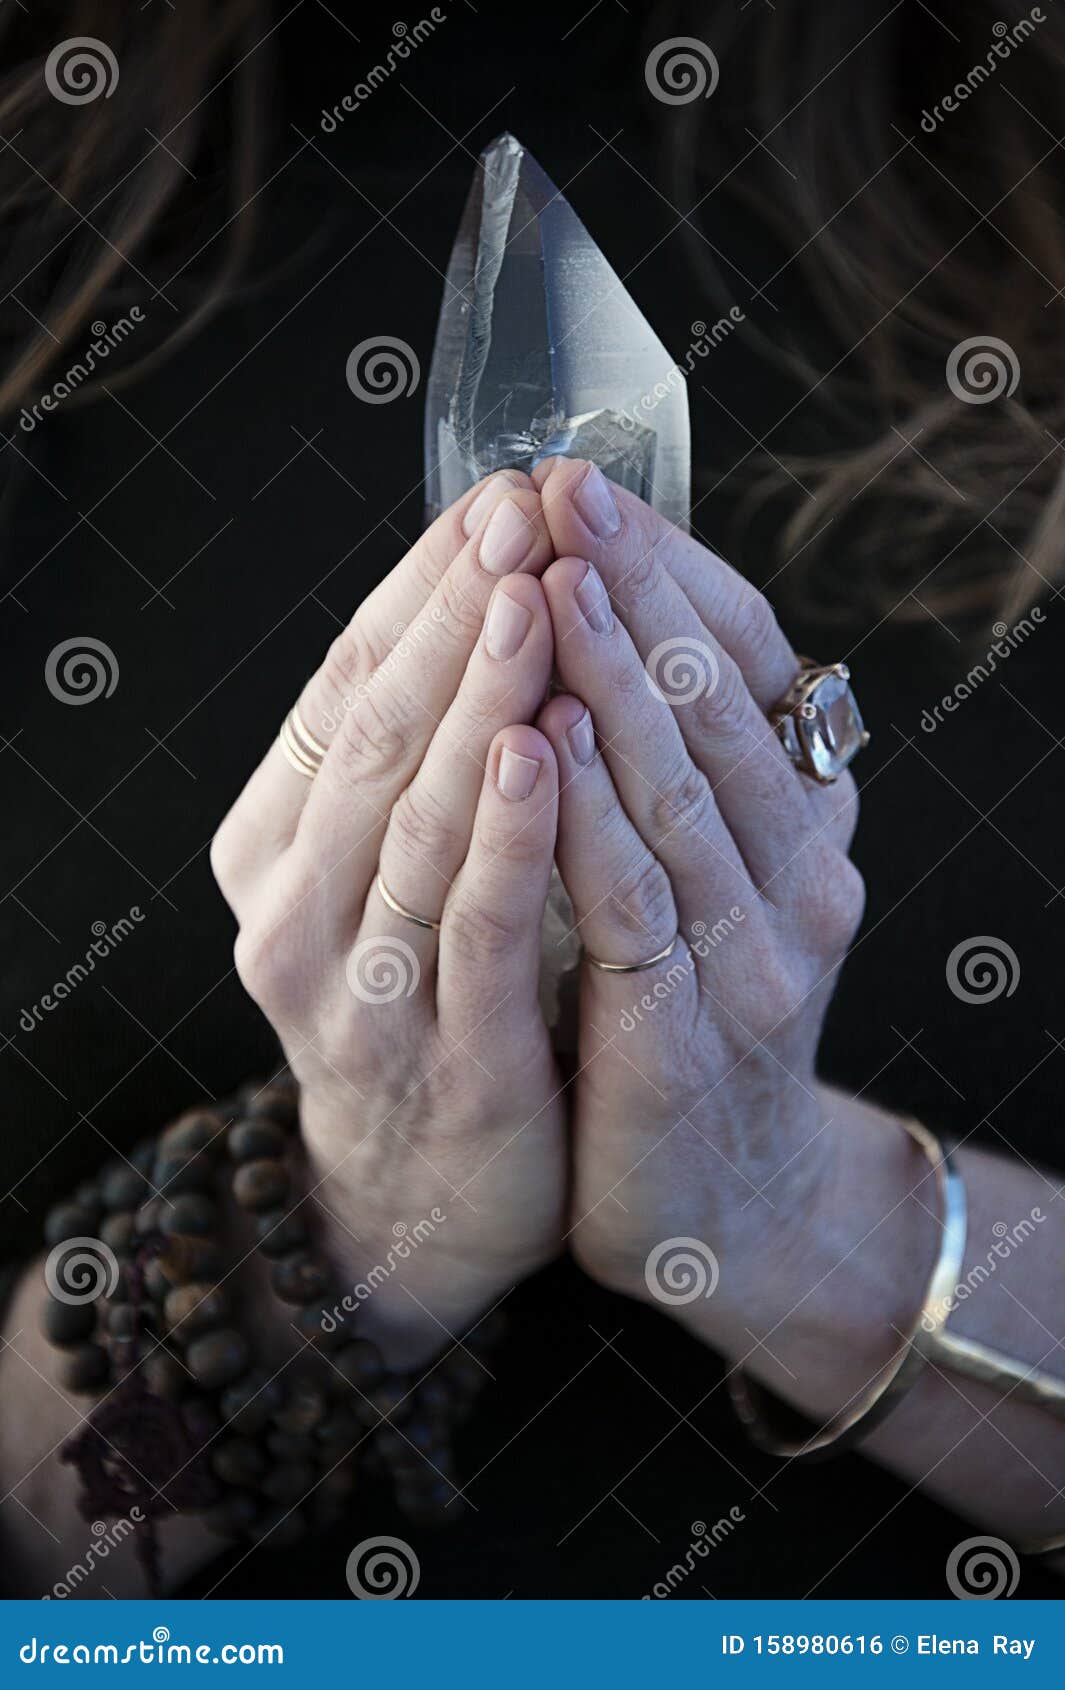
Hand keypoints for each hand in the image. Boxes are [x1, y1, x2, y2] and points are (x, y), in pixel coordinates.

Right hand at [211, 472, 566, 1362]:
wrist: (423, 1196)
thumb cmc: (430, 1001)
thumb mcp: (392, 873)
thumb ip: (418, 760)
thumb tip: (489, 589)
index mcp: (274, 848)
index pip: (342, 690)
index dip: (416, 590)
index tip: (492, 498)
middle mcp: (292, 911)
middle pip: (372, 738)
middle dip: (451, 618)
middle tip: (520, 514)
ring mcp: (357, 991)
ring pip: (416, 822)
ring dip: (477, 702)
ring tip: (532, 595)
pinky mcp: (440, 1061)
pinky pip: (476, 929)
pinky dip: (508, 836)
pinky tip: (544, 749)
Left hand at [531, 458, 865, 1353]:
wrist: (724, 1195)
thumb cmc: (691, 1011)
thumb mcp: (705, 874)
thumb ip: (674, 763)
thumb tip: (605, 610)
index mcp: (803, 817)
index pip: (749, 662)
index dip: (673, 569)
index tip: (588, 486)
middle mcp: (803, 871)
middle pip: (721, 709)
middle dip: (639, 593)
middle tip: (567, 494)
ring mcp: (759, 955)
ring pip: (684, 794)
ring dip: (619, 684)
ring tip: (554, 586)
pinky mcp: (697, 1034)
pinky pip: (639, 908)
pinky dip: (592, 821)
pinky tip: (544, 742)